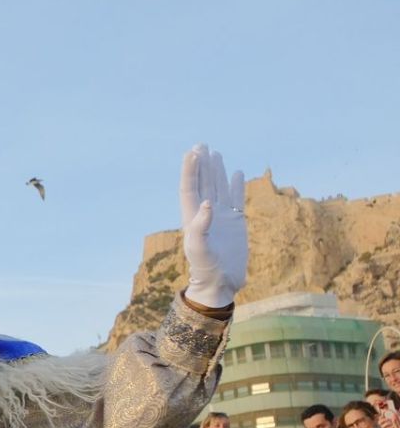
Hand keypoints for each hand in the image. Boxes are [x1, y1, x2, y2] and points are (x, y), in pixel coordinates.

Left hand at [179, 145, 247, 309]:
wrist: (221, 282)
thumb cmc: (205, 268)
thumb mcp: (199, 248)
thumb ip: (200, 226)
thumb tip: (207, 203)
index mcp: (192, 217)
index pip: (189, 188)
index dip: (190, 171)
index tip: (192, 153)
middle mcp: (206, 214)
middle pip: (203, 184)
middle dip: (201, 165)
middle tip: (201, 145)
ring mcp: (222, 217)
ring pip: (219, 188)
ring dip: (216, 171)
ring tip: (215, 154)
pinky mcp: (236, 223)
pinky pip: (236, 199)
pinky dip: (236, 186)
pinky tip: (236, 173)